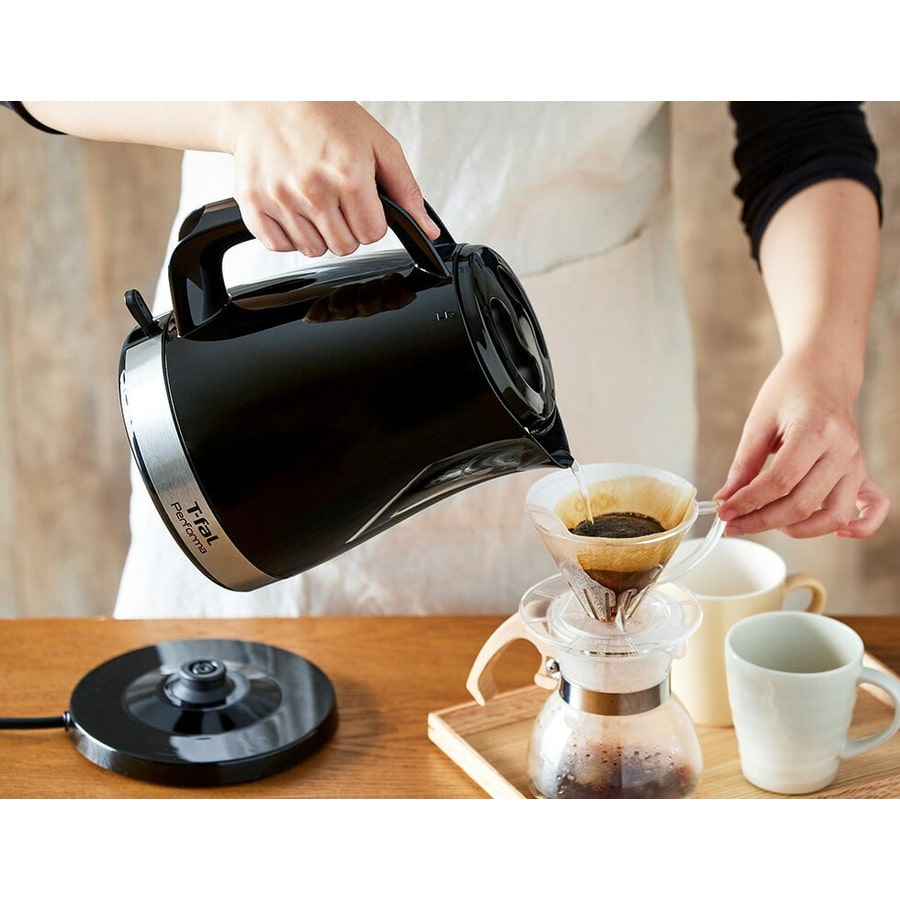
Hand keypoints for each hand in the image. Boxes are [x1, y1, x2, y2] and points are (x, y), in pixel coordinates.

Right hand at [225, 101, 439, 255]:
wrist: (270, 98)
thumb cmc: (326, 117)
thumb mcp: (378, 145)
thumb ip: (407, 191)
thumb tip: (427, 231)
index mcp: (348, 174)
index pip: (372, 234)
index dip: (371, 222)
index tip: (362, 203)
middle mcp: (313, 189)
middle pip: (344, 246)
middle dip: (348, 229)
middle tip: (338, 200)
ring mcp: (281, 198)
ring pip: (313, 249)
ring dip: (318, 233)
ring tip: (314, 201)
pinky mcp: (254, 202)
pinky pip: (278, 246)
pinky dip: (288, 235)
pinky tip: (293, 209)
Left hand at [714, 349, 890, 538]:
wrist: (824, 372)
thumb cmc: (790, 391)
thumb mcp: (758, 421)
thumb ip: (744, 464)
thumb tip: (726, 498)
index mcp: (815, 430)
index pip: (779, 481)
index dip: (748, 502)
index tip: (724, 511)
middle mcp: (842, 450)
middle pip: (803, 503)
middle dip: (762, 520)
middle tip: (734, 524)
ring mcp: (857, 463)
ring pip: (833, 514)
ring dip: (798, 530)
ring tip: (767, 523)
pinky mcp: (863, 471)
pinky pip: (874, 508)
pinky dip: (860, 527)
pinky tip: (836, 533)